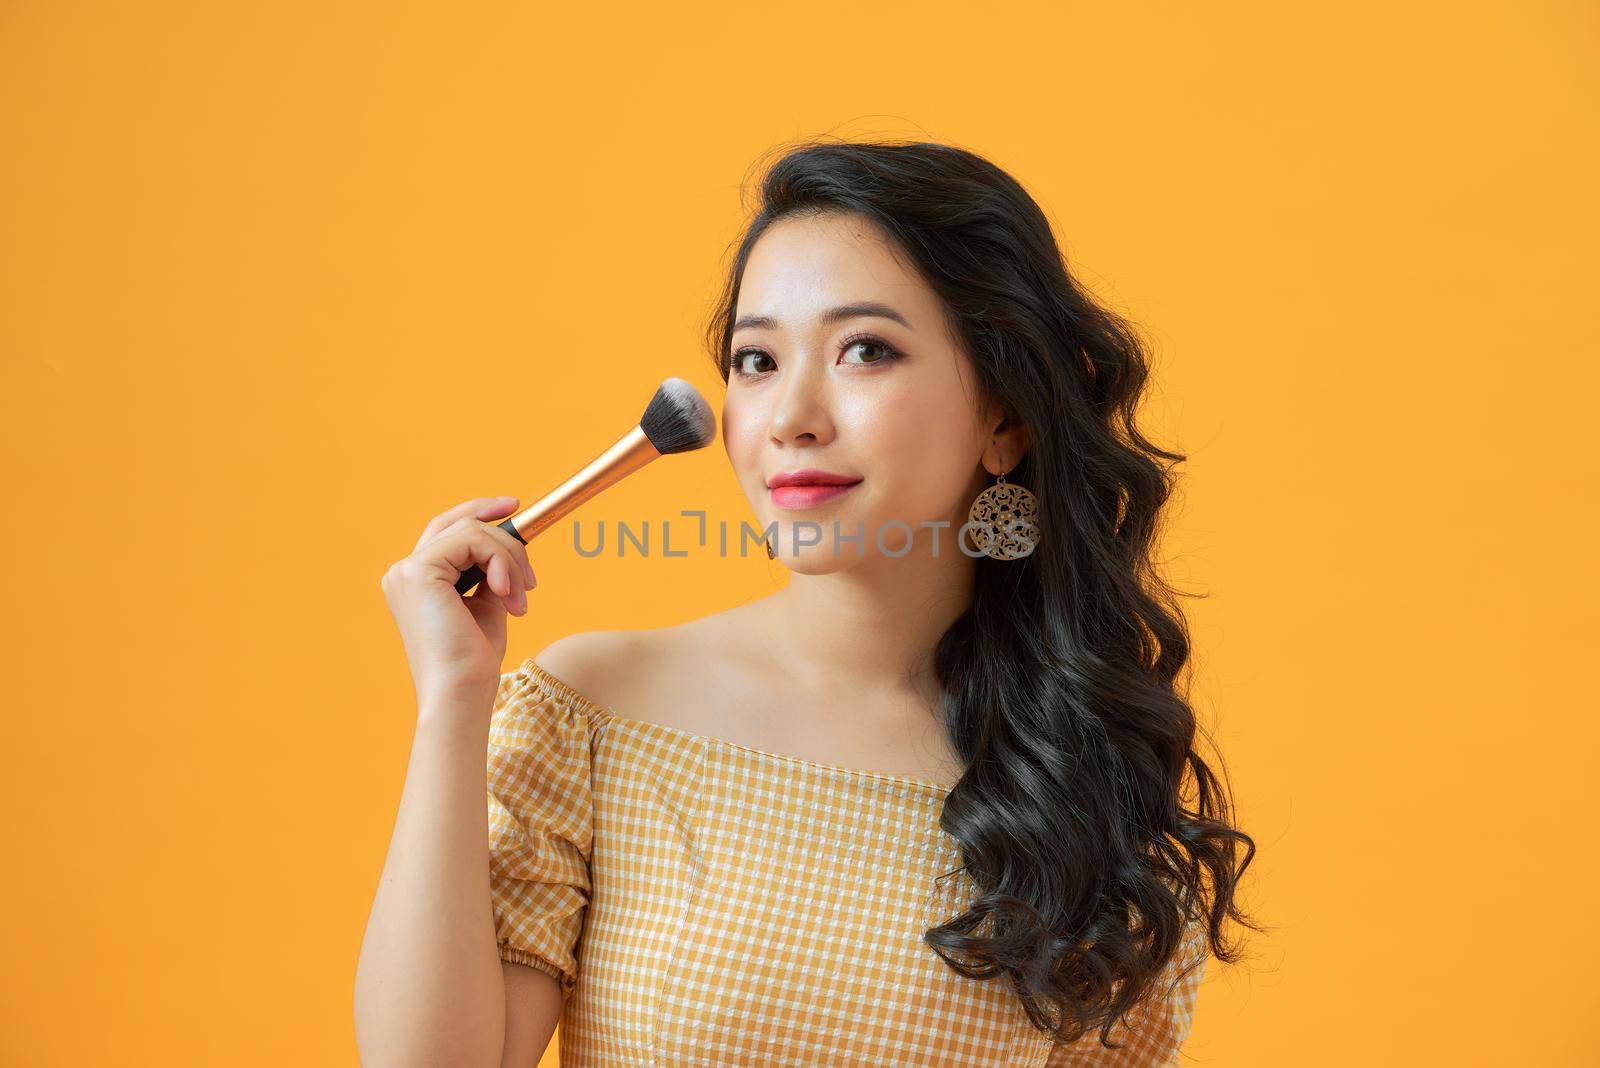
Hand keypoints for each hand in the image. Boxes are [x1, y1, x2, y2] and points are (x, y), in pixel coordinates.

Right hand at [380, 496, 537, 707]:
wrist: (461, 694)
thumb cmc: (473, 663)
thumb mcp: (486, 608)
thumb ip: (490, 576)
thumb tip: (510, 553)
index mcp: (415, 582)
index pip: (446, 530)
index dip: (479, 512)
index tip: (514, 507)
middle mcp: (403, 573)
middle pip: (458, 523)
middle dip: (502, 531)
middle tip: (530, 572)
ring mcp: (406, 571)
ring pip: (471, 531)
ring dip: (509, 560)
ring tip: (520, 599)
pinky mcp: (418, 572)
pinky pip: (470, 540)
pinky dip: (499, 562)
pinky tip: (506, 594)